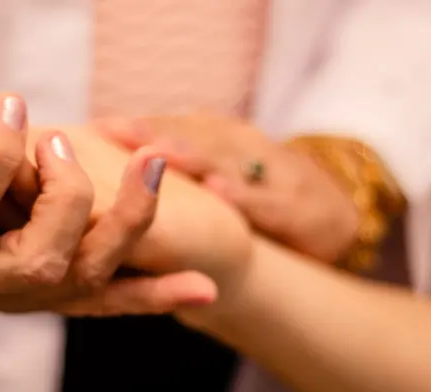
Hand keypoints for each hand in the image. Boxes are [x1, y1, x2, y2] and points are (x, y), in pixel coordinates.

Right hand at [0, 24, 215, 313]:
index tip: (11, 102)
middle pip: (33, 265)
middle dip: (64, 199)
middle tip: (59, 137)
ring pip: (77, 285)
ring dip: (125, 228)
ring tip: (154, 163)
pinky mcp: (30, 294)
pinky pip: (98, 305)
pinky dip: (151, 298)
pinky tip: (202, 287)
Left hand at [95, 114, 360, 263]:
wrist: (335, 225)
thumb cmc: (256, 202)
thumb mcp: (215, 179)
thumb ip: (171, 173)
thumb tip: (103, 173)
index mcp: (219, 139)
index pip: (172, 126)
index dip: (136, 126)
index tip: (95, 128)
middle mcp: (245, 147)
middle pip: (195, 135)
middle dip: (157, 133)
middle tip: (118, 133)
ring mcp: (275, 173)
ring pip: (231, 159)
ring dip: (195, 154)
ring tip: (160, 154)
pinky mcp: (302, 207)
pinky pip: (269, 200)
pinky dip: (245, 196)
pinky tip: (220, 192)